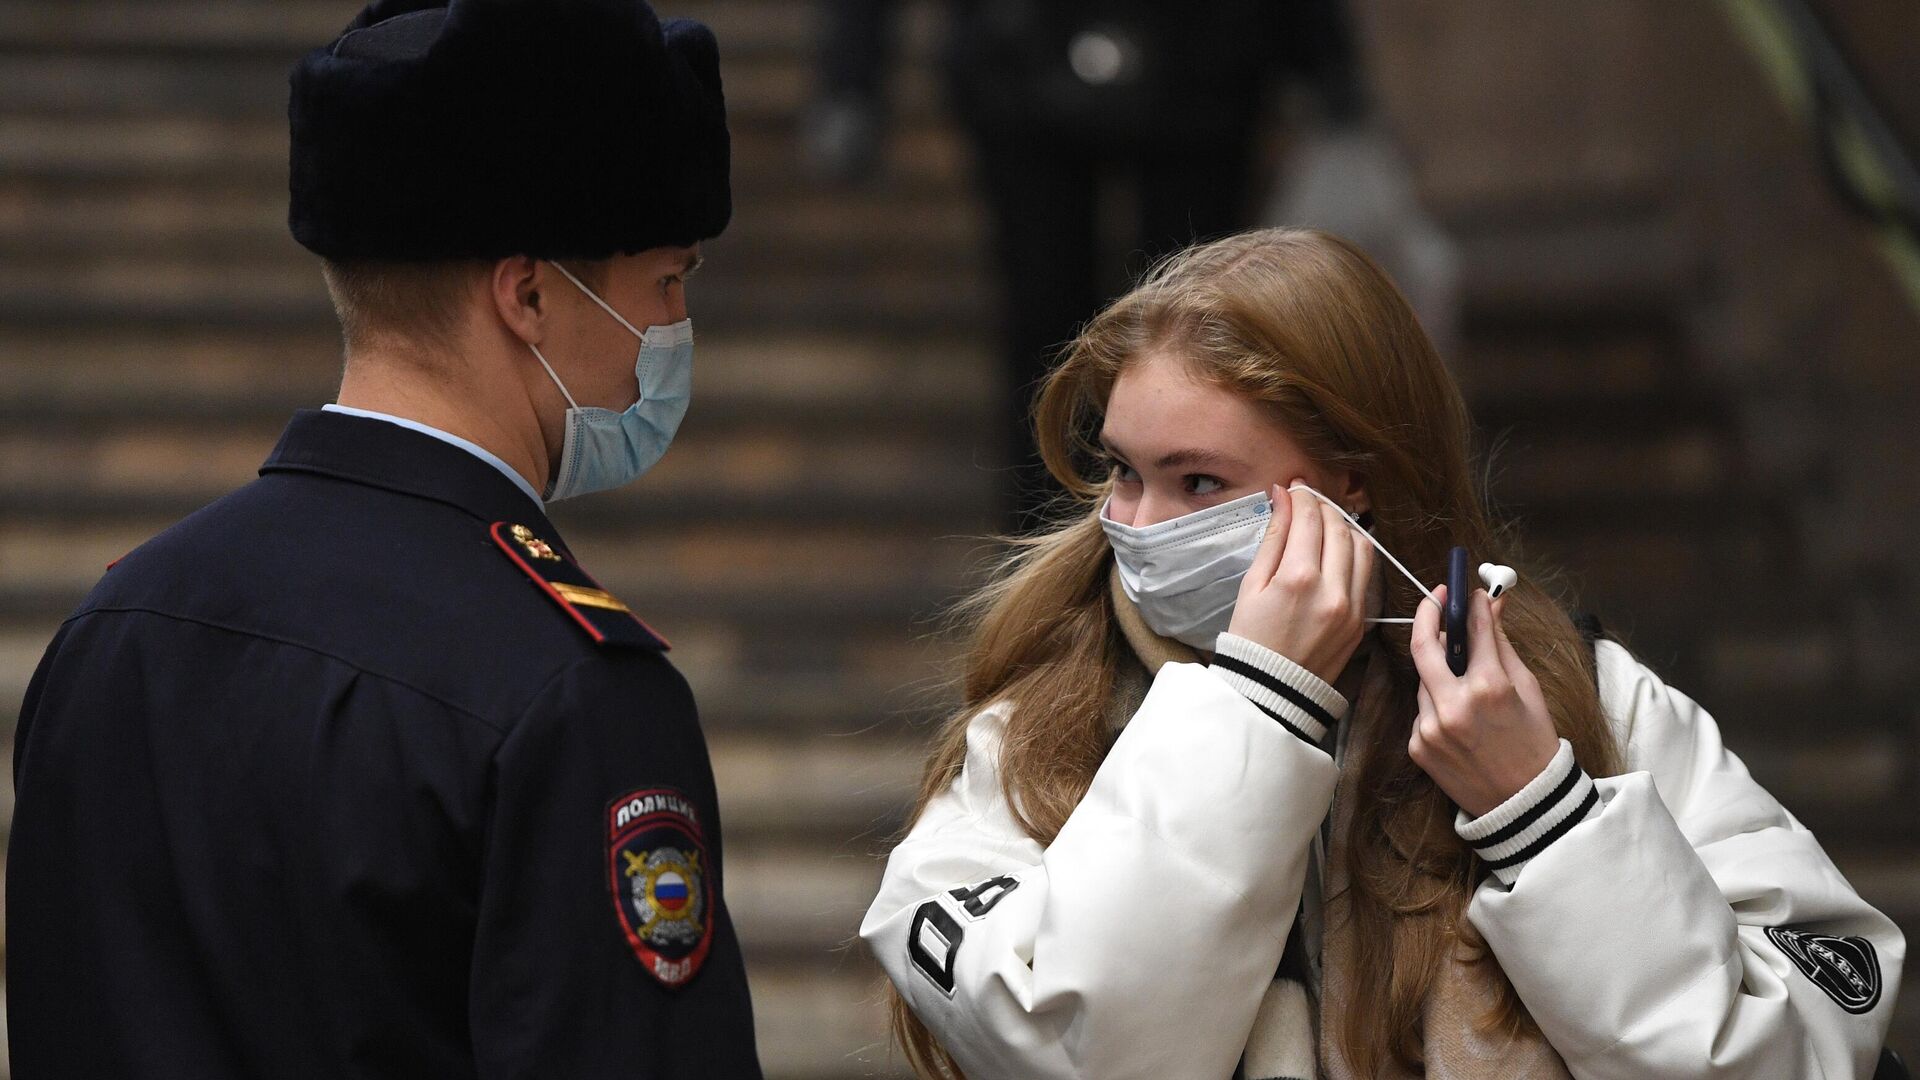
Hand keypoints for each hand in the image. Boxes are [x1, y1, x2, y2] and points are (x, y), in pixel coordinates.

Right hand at [1224, 482, 1373, 682]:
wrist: (1271, 691)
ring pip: (1362, 547)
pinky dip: (1355, 554)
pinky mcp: (1361, 619)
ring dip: (1345, 527)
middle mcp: (1332, 590)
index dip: (1303, 495)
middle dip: (1324, 507)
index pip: (1310, 519)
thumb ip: (1273, 539)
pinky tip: (1337, 552)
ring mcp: (1352, 606)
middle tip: (1307, 501)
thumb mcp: (1251, 586)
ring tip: (1324, 525)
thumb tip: (1283, 498)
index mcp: (1298, 579)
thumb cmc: (1251, 639)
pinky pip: (1367, 574)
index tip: (1295, 487)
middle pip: (1339, 528)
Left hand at [1407, 585, 1559, 816]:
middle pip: (1424, 644)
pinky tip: (1460, 720)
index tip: (1465, 590)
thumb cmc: (1533, 743)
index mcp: (1489, 688)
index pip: (1472, 629)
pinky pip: (1422, 709)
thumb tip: (1490, 604)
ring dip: (1440, 671)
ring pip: (1424, 679)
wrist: (1523, 804)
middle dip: (1427, 614)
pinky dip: (1437, 703)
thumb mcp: (1527, 690)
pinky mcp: (1417, 746)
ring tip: (1466, 685)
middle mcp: (1453, 706)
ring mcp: (1430, 728)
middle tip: (1436, 599)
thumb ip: (1500, 645)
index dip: (1468, 604)